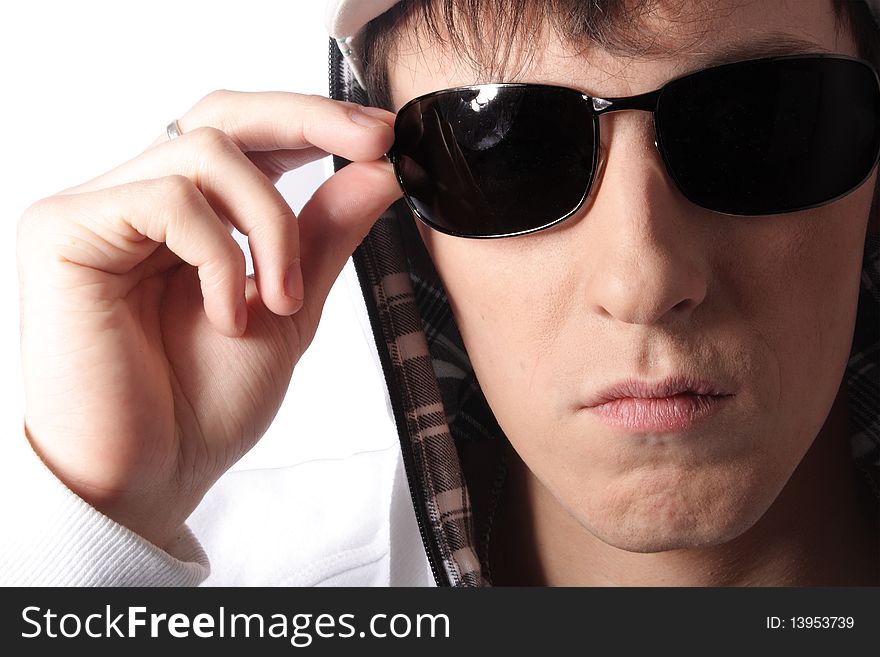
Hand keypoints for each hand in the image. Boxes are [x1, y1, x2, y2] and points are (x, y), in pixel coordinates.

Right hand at [16, 90, 401, 548]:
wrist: (149, 478)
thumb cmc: (203, 404)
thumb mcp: (287, 309)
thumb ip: (323, 236)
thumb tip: (377, 172)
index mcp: (185, 217)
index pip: (245, 134)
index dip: (313, 120)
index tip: (382, 138)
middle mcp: (135, 199)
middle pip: (220, 114)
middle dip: (308, 120)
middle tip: (372, 146)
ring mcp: (95, 210)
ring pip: (207, 153)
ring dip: (270, 228)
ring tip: (278, 303)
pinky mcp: (62, 231)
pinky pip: (168, 201)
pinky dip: (221, 259)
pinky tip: (225, 316)